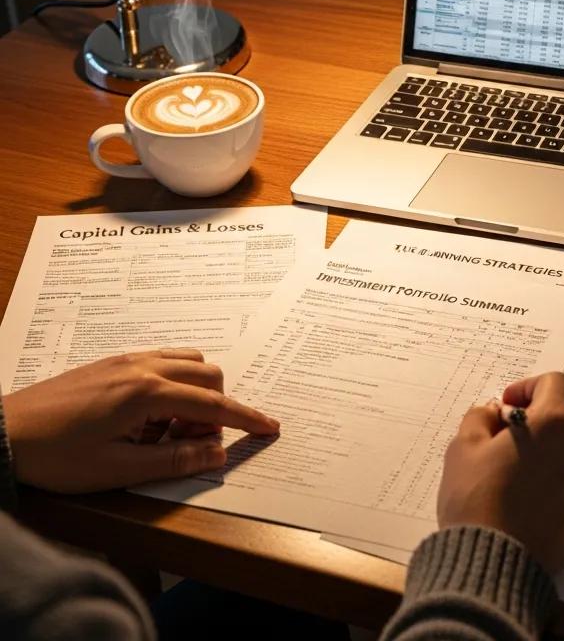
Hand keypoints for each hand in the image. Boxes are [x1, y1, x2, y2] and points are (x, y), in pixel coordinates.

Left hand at [3, 349, 278, 492]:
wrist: (2, 433)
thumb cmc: (56, 457)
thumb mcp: (116, 471)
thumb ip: (172, 461)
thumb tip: (216, 454)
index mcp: (147, 393)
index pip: (213, 403)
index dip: (245, 418)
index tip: (270, 427)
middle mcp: (143, 366)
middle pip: (208, 373)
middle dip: (216, 406)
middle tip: (194, 441)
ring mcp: (128, 359)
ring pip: (188, 360)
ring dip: (194, 391)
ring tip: (168, 429)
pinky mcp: (114, 360)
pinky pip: (163, 360)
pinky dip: (173, 383)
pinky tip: (148, 415)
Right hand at [436, 372, 563, 573]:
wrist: (492, 566)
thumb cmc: (476, 500)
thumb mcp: (464, 445)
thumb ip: (481, 417)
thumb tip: (494, 414)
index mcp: (555, 424)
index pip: (555, 383)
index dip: (528, 387)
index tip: (506, 405)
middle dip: (540, 416)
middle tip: (507, 433)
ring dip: (550, 448)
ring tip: (516, 467)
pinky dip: (556, 478)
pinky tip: (527, 494)